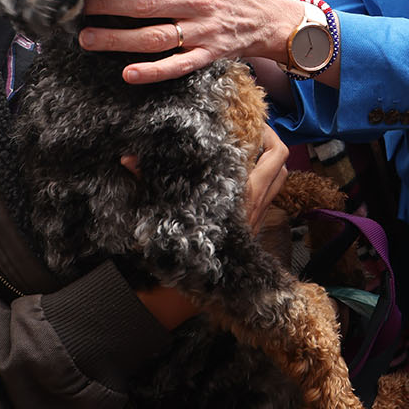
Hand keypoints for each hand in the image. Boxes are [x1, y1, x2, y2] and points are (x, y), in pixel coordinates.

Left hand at [80, 0, 301, 84]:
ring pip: (155, 37)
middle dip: (110, 5)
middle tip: (77, 6)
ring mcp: (200, 32)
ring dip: (119, 40)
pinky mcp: (205, 56)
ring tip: (87, 39)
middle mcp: (196, 3)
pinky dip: (153, 71)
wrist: (266, 22)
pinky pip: (177, 65)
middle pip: (147, 4)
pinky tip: (128, 73)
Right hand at [128, 126, 290, 326]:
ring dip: (271, 160)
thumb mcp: (165, 211)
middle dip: (272, 140)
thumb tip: (127, 157)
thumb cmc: (186, 251)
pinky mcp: (256, 225)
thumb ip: (146, 181)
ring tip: (251, 146)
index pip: (271, 154)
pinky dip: (264, 179)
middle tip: (252, 128)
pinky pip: (270, 195)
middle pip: (282, 162)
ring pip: (280, 178)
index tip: (251, 118)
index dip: (267, 132)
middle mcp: (257, 202)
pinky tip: (242, 173)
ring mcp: (260, 215)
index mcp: (243, 194)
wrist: (199, 289)